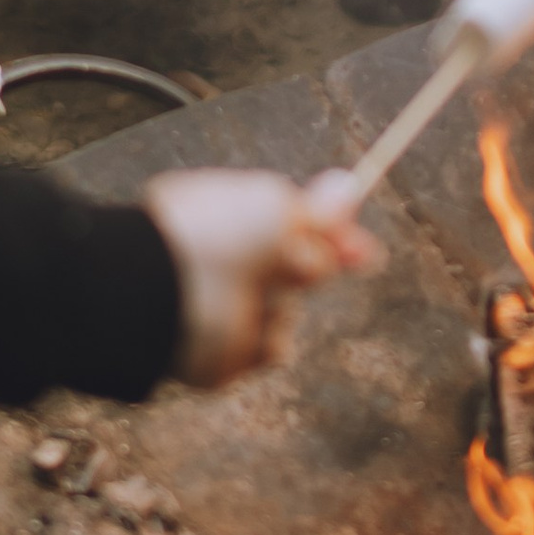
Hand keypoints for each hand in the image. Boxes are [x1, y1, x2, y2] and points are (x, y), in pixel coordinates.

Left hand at [144, 168, 379, 385]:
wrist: (165, 289)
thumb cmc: (217, 237)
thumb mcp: (278, 208)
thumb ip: (317, 213)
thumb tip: (351, 184)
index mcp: (231, 217)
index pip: (293, 227)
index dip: (334, 238)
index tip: (368, 254)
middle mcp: (229, 262)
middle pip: (298, 271)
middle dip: (312, 270)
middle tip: (295, 269)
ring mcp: (226, 306)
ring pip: (285, 312)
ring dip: (281, 306)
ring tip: (249, 295)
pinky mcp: (222, 350)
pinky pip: (268, 349)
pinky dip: (264, 340)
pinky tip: (246, 327)